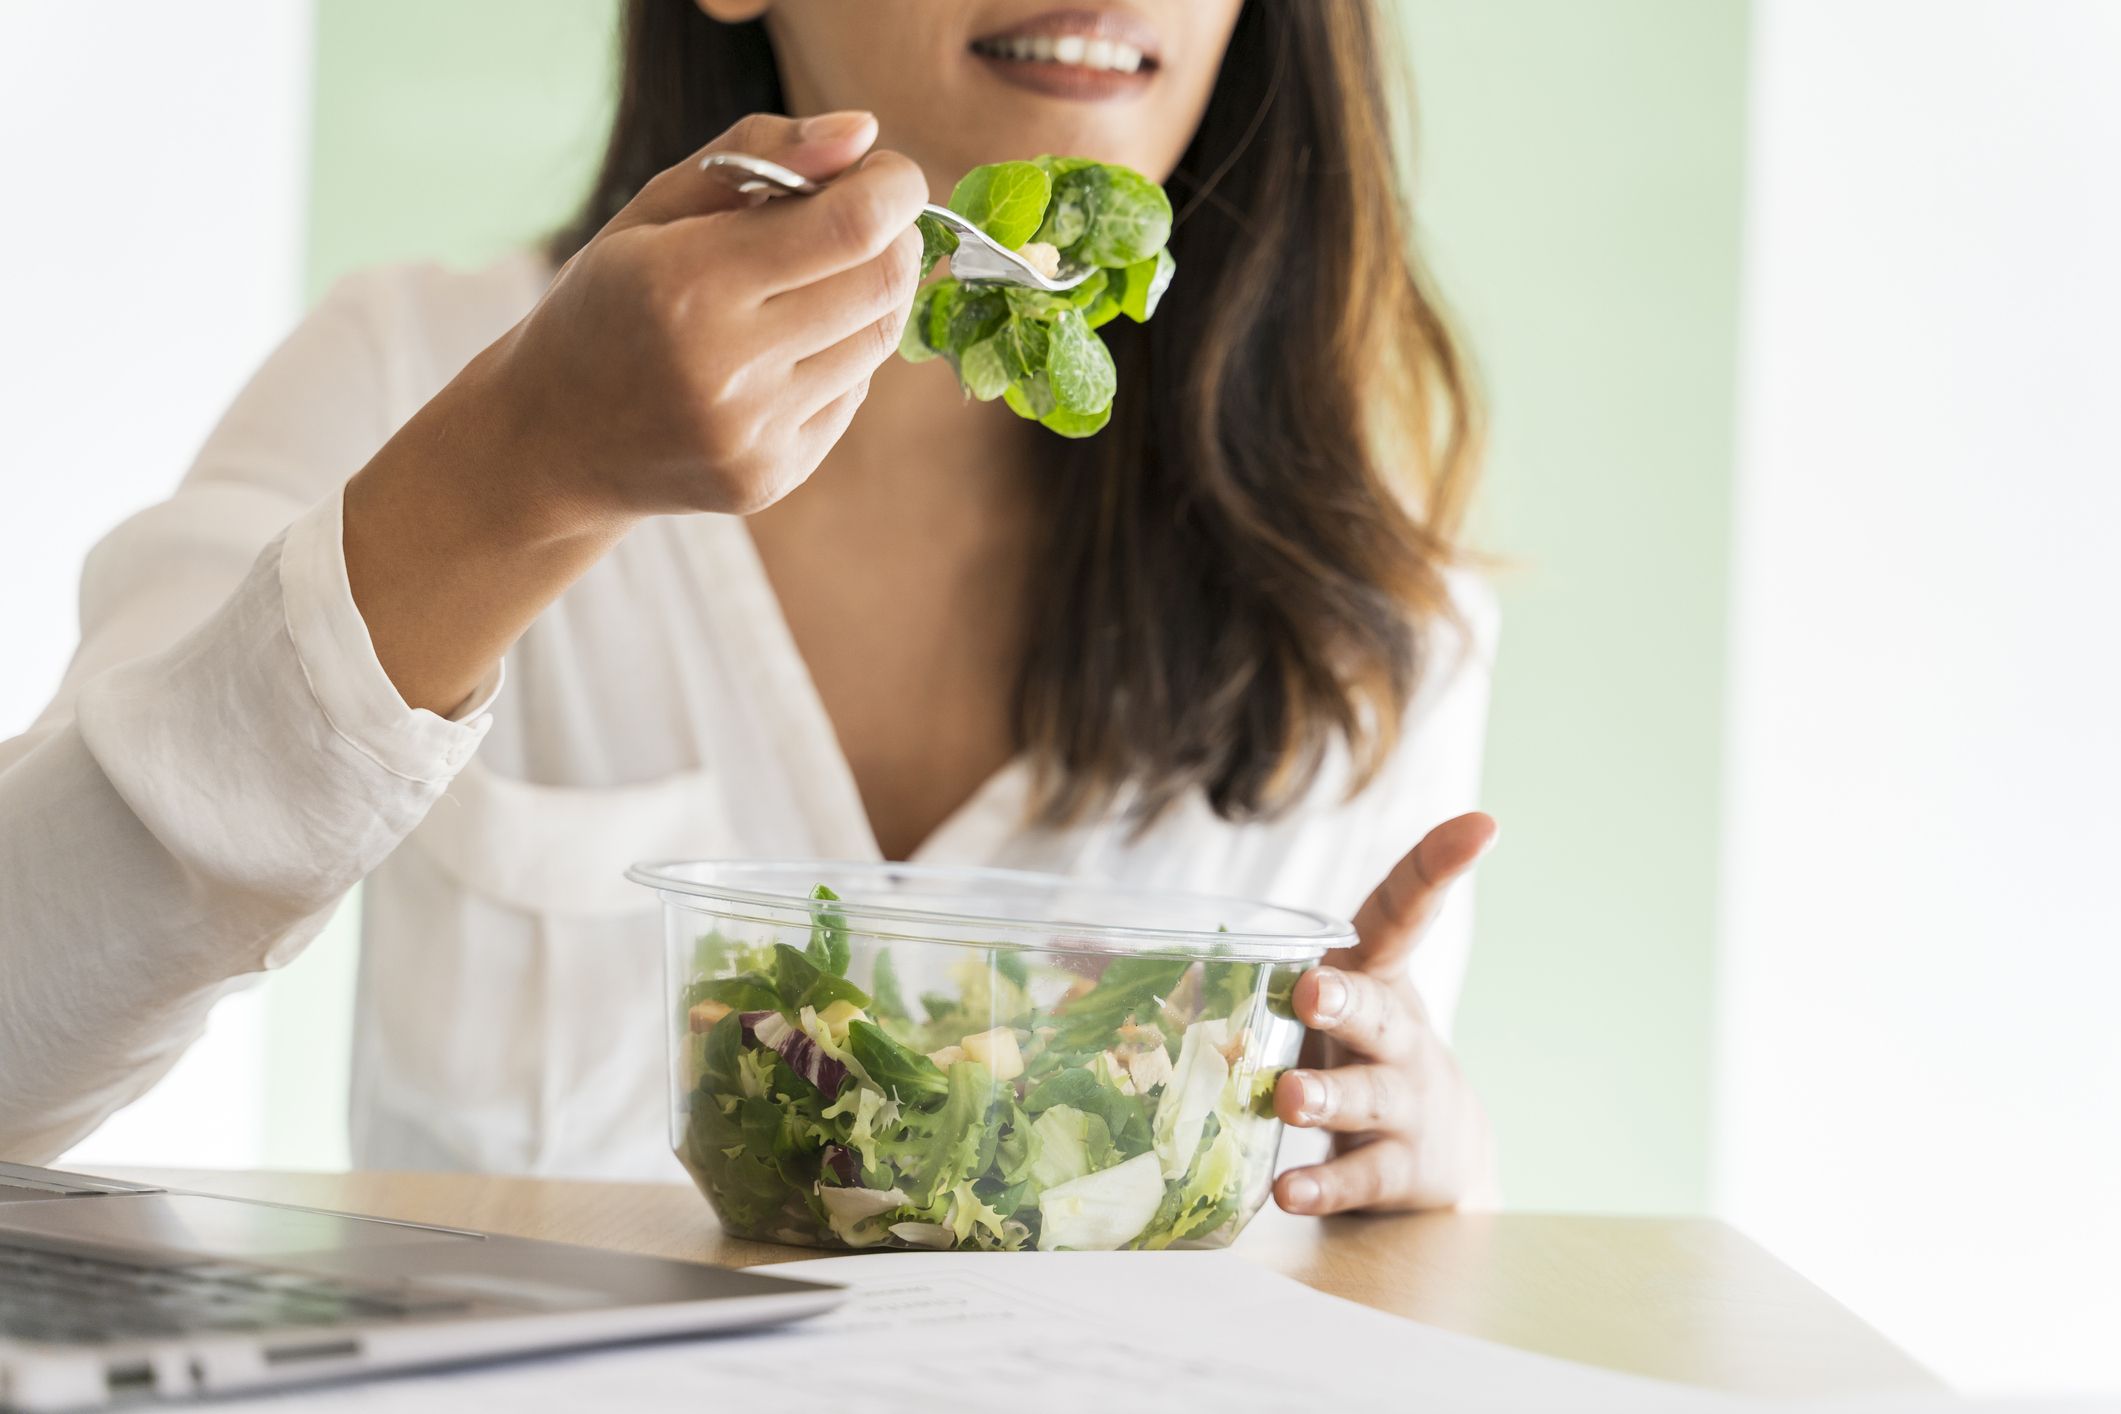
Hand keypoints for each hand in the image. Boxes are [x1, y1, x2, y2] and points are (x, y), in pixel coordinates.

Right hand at [342, 110, 925, 713]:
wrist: (551, 441)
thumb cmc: (609, 302)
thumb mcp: (655, 207)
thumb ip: (759, 153)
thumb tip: (861, 133)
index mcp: (686, 283)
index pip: (849, 228)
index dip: (893, 189)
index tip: (888, 174)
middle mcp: (723, 367)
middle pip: (881, 283)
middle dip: (894, 237)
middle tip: (865, 220)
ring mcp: (752, 434)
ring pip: (877, 342)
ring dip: (871, 297)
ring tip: (814, 281)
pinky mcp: (771, 477)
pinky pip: (851, 395)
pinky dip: (840, 357)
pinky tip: (785, 350)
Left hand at [1272, 811, 1500, 1214]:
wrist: (1443, 1155)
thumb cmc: (1357, 1054)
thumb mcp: (1332, 1002)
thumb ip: (1258, 975)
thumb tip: (1116, 959)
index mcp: (1379, 978)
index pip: (1407, 913)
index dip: (1438, 867)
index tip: (1482, 825)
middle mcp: (1399, 1035)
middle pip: (1380, 1010)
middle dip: (1346, 1000)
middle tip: (1312, 993)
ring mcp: (1405, 1103)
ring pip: (1370, 1096)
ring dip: (1328, 1096)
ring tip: (1290, 1101)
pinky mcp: (1400, 1168)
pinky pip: (1360, 1177)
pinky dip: (1324, 1186)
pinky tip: (1289, 1192)